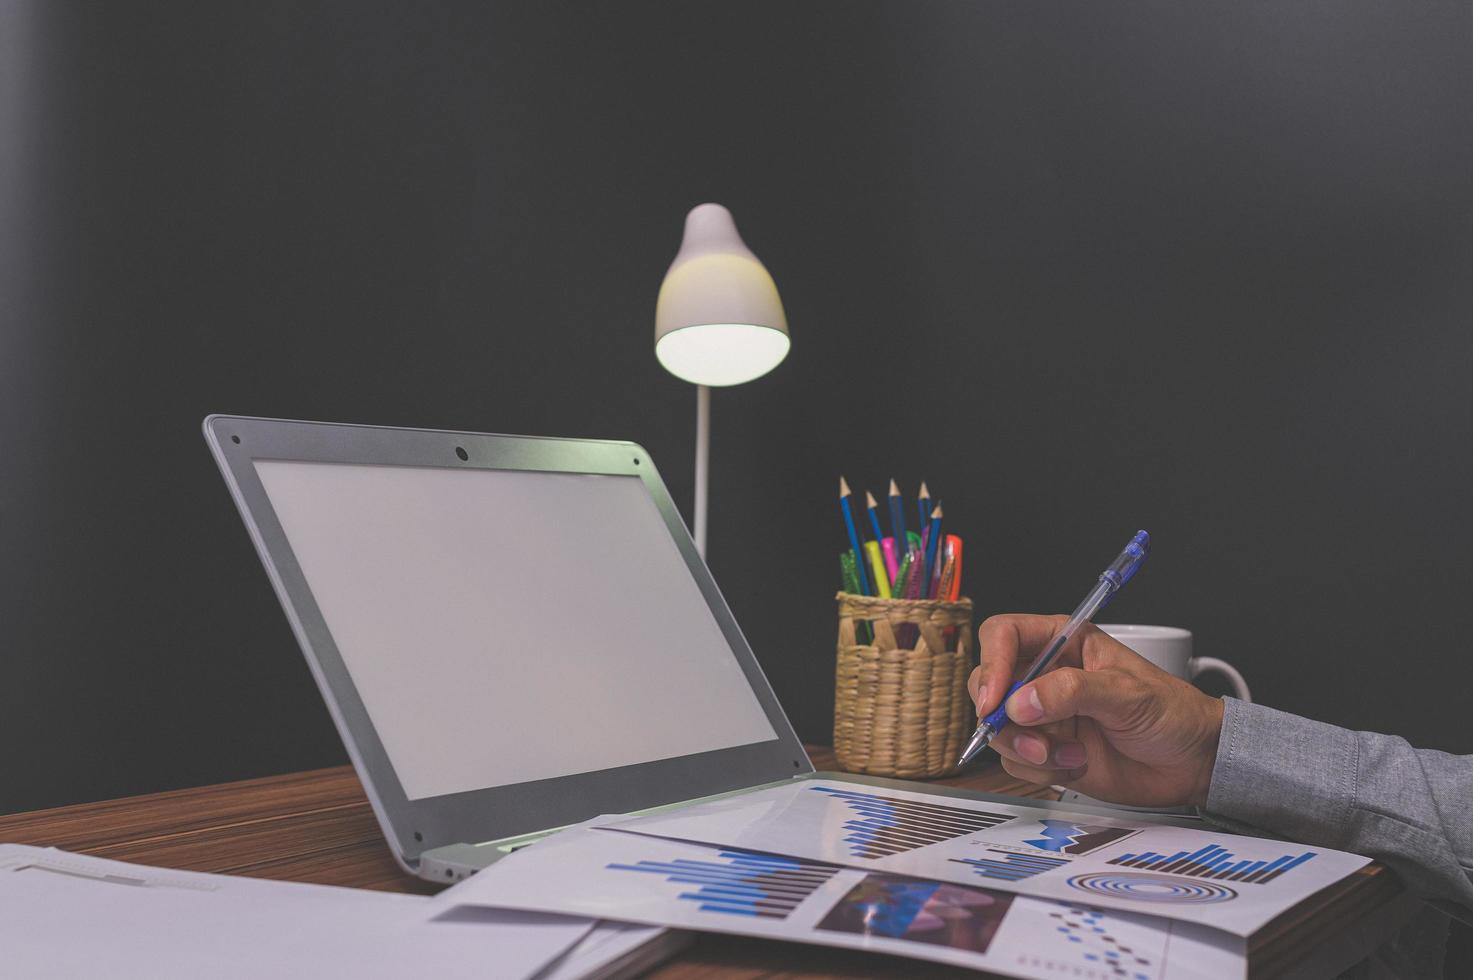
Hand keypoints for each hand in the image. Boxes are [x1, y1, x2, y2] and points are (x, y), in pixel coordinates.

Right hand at [967, 614, 1225, 807]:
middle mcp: (1045, 676)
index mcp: (1063, 643)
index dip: (993, 662)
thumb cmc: (1172, 713)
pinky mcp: (1046, 752)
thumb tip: (1021, 702)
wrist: (1192, 763)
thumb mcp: (1127, 693)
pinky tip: (1076, 764)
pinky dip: (1040, 770)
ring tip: (1069, 754)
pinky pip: (1015, 762)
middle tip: (1032, 738)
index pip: (1004, 635)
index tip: (995, 700)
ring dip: (1026, 749)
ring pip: (997, 729)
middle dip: (1002, 717)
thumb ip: (1072, 691)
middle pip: (987, 684)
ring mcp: (1043, 716)